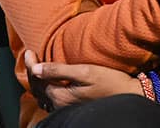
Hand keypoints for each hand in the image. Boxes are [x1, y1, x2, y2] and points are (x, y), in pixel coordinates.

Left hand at [24, 50, 142, 111]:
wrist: (130, 95)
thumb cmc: (111, 82)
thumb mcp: (86, 71)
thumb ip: (59, 70)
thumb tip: (36, 68)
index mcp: (60, 96)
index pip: (37, 79)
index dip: (31, 64)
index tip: (29, 51)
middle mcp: (60, 105)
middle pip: (37, 88)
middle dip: (32, 72)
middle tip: (31, 56)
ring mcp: (66, 108)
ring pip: (43, 95)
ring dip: (38, 81)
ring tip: (38, 67)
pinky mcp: (73, 108)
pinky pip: (52, 99)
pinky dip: (46, 88)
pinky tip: (51, 82)